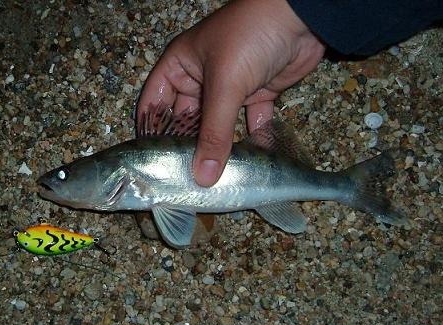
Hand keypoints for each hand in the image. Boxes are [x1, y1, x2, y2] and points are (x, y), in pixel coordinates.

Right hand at [137, 0, 325, 185]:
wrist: (302, 16)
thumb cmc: (249, 37)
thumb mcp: (225, 85)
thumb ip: (214, 134)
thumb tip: (203, 178)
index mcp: (180, 66)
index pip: (154, 102)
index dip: (151, 131)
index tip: (153, 164)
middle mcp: (200, 78)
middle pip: (186, 119)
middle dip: (186, 146)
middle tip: (182, 178)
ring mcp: (229, 88)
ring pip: (217, 125)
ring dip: (217, 147)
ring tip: (210, 178)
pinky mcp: (257, 94)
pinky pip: (249, 123)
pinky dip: (251, 141)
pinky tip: (247, 164)